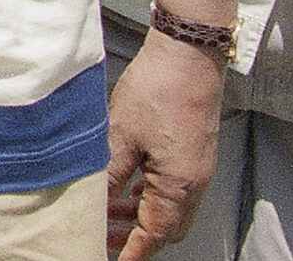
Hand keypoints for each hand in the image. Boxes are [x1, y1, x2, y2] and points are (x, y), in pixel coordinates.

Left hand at [107, 32, 225, 259]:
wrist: (188, 53)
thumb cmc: (157, 90)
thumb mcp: (121, 136)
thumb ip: (109, 175)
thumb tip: (94, 203)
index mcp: (179, 185)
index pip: (155, 234)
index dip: (133, 251)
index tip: (114, 260)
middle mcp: (195, 182)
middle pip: (167, 226)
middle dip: (135, 235)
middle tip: (102, 234)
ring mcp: (198, 167)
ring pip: (170, 206)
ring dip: (140, 212)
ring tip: (108, 208)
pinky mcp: (195, 151)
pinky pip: (174, 186)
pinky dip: (150, 193)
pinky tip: (128, 183)